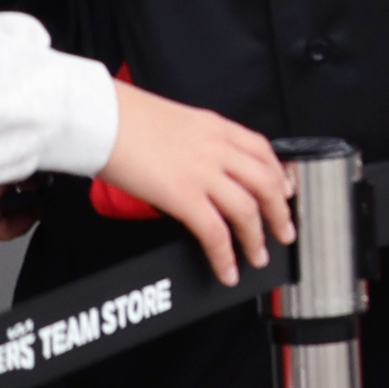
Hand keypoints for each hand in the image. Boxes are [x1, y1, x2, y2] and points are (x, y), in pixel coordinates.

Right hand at [93, 83, 294, 284]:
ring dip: (257, 238)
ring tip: (259, 256)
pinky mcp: (183, 196)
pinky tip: (227, 269)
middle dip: (280, 212)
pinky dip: (225, 255)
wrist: (103, 118)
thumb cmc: (127, 118)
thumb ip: (197, 142)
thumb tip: (199, 164)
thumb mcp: (177, 122)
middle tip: (285, 231)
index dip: (280, 176)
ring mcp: (204, 173)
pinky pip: (215, 231)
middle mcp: (218, 148)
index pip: (264, 152)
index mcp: (218, 127)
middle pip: (266, 183)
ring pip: (247, 209)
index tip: (286, 192)